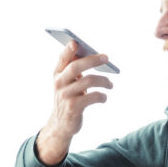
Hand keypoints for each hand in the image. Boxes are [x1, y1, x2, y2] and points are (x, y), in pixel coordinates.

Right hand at [36, 41, 113, 164]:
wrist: (62, 124)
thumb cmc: (69, 98)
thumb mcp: (67, 83)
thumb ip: (73, 69)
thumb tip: (91, 54)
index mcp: (57, 74)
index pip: (62, 59)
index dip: (67, 50)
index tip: (75, 42)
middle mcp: (59, 84)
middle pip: (76, 67)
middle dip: (92, 60)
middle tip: (106, 58)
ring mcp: (65, 96)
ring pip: (88, 81)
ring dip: (103, 81)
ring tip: (110, 84)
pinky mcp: (73, 108)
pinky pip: (93, 97)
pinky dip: (102, 96)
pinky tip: (104, 97)